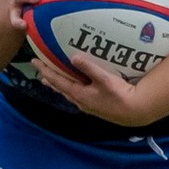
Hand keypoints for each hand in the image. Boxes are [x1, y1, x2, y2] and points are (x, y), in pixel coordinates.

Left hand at [30, 49, 162, 125]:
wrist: (134, 111)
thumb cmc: (120, 95)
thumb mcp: (105, 79)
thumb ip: (89, 68)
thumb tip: (73, 58)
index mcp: (79, 94)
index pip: (57, 81)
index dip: (46, 71)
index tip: (35, 62)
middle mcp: (80, 101)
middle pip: (60, 88)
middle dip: (49, 78)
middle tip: (40, 71)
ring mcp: (87, 105)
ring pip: (68, 93)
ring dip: (58, 85)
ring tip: (50, 80)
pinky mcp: (94, 106)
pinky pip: (76, 96)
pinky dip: (69, 89)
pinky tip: (73, 88)